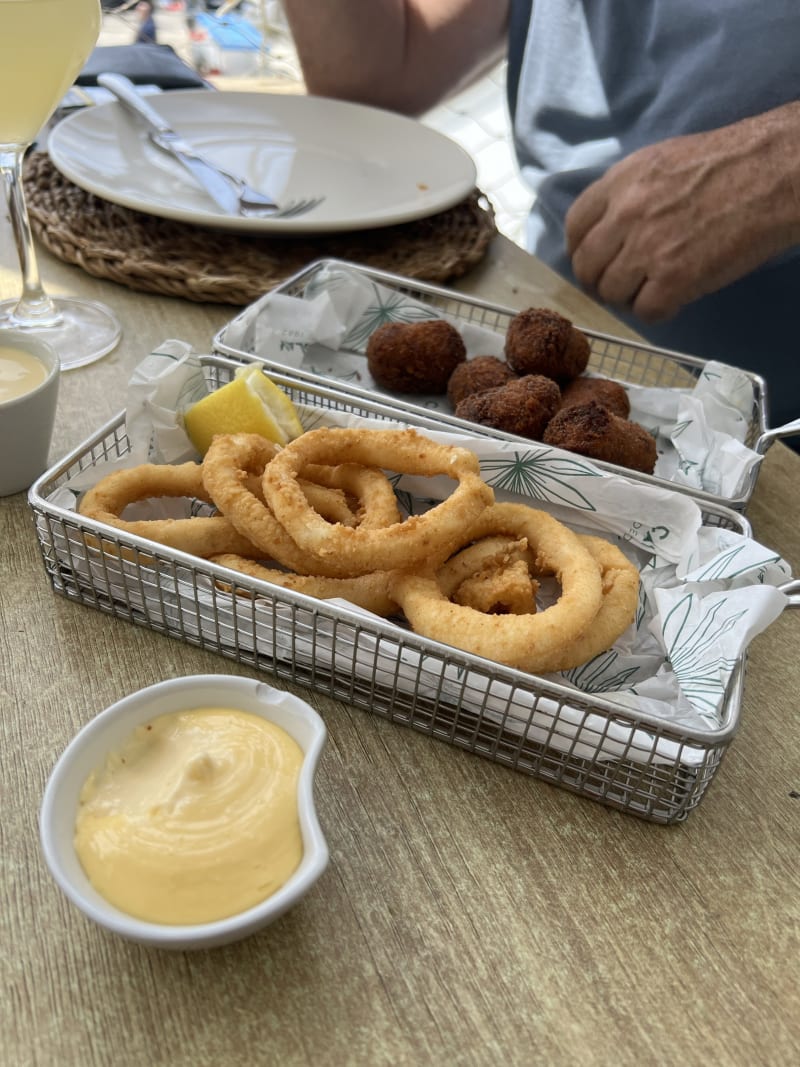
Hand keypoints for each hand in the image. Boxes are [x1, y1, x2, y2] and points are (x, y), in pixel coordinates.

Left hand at [565, 108, 799, 321]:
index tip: (594, 260)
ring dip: (629, 297)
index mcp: (621, 182)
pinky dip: (658, 311)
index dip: (580, 249)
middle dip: (600, 280)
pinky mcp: (674, 279)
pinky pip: (645, 312)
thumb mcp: (663, 162)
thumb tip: (608, 227)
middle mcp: (626, 215)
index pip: (575, 226)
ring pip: (612, 293)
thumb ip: (628, 192)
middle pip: (587, 266)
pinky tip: (674, 298)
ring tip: (655, 287)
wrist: (775, 174)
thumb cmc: (728, 163)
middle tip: (624, 283)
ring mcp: (647, 248)